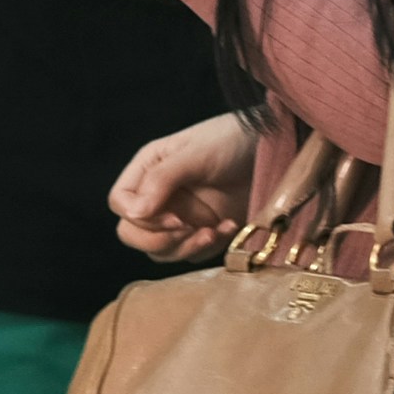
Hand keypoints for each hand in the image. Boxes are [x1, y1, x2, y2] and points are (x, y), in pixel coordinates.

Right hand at [101, 111, 260, 263]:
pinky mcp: (203, 231)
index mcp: (148, 169)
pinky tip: (229, 226)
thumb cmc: (232, 140)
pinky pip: (191, 254)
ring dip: (184, 247)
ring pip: (159, 250)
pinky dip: (208, 247)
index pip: (121, 203)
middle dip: (158, 239)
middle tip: (189, 230)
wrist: (273, 149)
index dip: (140, 218)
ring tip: (212, 231)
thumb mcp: (196, 154)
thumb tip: (135, 213)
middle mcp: (159, 195)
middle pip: (132, 232)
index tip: (175, 218)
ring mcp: (180, 215)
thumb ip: (162, 179)